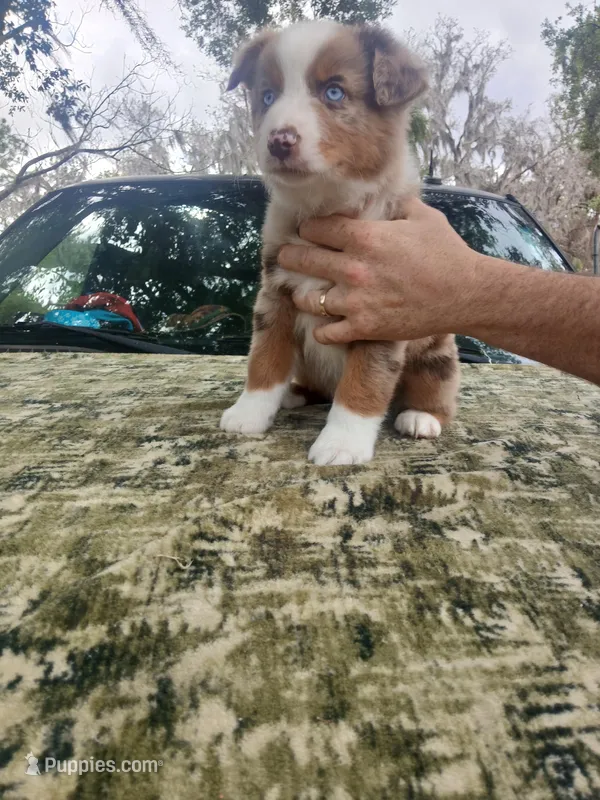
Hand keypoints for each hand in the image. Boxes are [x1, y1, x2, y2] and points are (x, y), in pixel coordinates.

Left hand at [278, 196, 478, 343]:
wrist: (465, 294)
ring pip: (308, 300)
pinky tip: (323, 325)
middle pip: (303, 260)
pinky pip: (327, 333)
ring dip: (302, 296)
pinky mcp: (364, 328)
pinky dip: (322, 330)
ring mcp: (356, 301)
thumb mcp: (422, 217)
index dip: (308, 228)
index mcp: (365, 237)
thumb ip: (395, 204)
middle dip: (290, 257)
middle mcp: (354, 269)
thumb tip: (383, 191)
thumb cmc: (446, 252)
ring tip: (301, 294)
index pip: (316, 229)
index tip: (306, 231)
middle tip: (285, 257)